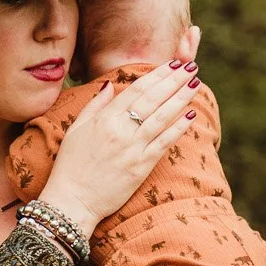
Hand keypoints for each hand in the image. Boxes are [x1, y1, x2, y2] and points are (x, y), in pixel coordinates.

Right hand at [41, 62, 199, 233]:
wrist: (72, 201)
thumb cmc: (70, 166)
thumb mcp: (76, 130)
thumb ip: (95, 106)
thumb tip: (109, 85)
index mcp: (104, 119)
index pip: (136, 89)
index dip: (157, 75)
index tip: (173, 64)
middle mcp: (120, 130)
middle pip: (153, 98)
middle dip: (174, 80)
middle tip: (191, 66)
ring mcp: (132, 148)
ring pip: (162, 117)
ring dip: (180, 98)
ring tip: (195, 84)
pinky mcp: (141, 167)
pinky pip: (164, 143)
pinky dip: (178, 128)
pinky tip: (191, 115)